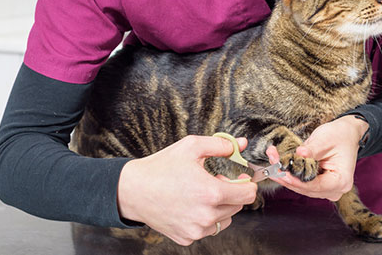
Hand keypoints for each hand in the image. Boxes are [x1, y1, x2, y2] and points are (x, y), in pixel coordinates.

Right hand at [117, 135, 256, 245]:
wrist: (133, 190)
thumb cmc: (160, 168)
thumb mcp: (191, 147)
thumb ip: (221, 145)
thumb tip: (241, 144)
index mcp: (210, 193)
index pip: (248, 194)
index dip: (247, 183)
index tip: (241, 177)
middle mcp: (206, 216)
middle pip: (238, 206)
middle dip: (231, 192)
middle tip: (213, 180)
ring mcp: (196, 230)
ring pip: (225, 219)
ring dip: (220, 206)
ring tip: (201, 193)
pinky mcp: (187, 238)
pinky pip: (208, 229)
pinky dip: (205, 218)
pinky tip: (191, 205)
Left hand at [265, 115, 366, 200]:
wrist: (347, 133)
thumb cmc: (341, 136)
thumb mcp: (326, 139)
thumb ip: (312, 149)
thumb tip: (299, 154)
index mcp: (341, 181)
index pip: (315, 186)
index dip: (296, 181)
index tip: (282, 173)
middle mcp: (335, 189)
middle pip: (305, 188)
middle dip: (286, 177)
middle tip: (272, 165)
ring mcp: (326, 188)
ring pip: (301, 187)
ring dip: (285, 175)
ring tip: (273, 160)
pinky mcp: (319, 184)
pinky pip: (301, 182)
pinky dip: (290, 174)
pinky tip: (278, 164)